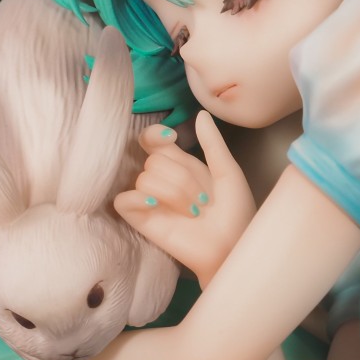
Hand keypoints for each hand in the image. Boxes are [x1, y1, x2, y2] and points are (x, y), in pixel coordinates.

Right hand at [115, 111, 256, 287]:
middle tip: (202, 199)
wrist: (232, 246)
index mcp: (181, 164)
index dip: (154, 136)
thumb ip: (213, 144)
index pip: (151, 140)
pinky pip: (123, 200)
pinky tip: (155, 205)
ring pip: (143, 178)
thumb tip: (200, 114)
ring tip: (193, 212)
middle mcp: (163, 179)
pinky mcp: (141, 220)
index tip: (171, 139)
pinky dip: (137, 198)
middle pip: (154, 160)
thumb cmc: (235, 212)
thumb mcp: (228, 172)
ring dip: (173, 193)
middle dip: (182, 178)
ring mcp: (150, 199)